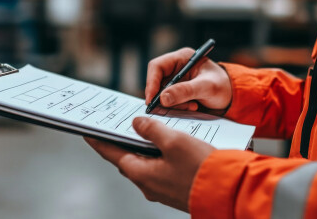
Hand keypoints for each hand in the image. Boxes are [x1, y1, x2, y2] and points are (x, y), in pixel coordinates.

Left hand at [85, 117, 214, 211]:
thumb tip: (137, 124)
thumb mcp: (174, 140)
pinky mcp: (176, 188)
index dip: (99, 141)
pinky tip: (167, 143)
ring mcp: (162, 188)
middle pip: (128, 158)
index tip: (88, 132)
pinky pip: (162, 168)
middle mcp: (148, 184)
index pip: (111, 153)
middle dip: (123, 141)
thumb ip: (152, 130)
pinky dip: (159, 154)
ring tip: (143, 129)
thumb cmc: (201, 167)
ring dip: (144, 147)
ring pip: (146, 163)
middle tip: (116, 126)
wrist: (228, 191)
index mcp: (141, 173)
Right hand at [146, 48, 231, 111]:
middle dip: (162, 97)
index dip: (151, 82)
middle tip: (169, 108)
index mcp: (182, 58)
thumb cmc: (223, 86)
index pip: (157, 66)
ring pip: (161, 94)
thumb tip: (163, 98)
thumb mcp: (207, 88)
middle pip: (156, 81)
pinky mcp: (177, 92)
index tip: (152, 99)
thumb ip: (186, 91)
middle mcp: (176, 67)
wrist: (231, 96)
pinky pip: (168, 101)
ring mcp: (175, 80)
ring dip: (172, 104)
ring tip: (191, 106)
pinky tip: (192, 107)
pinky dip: (176, 107)